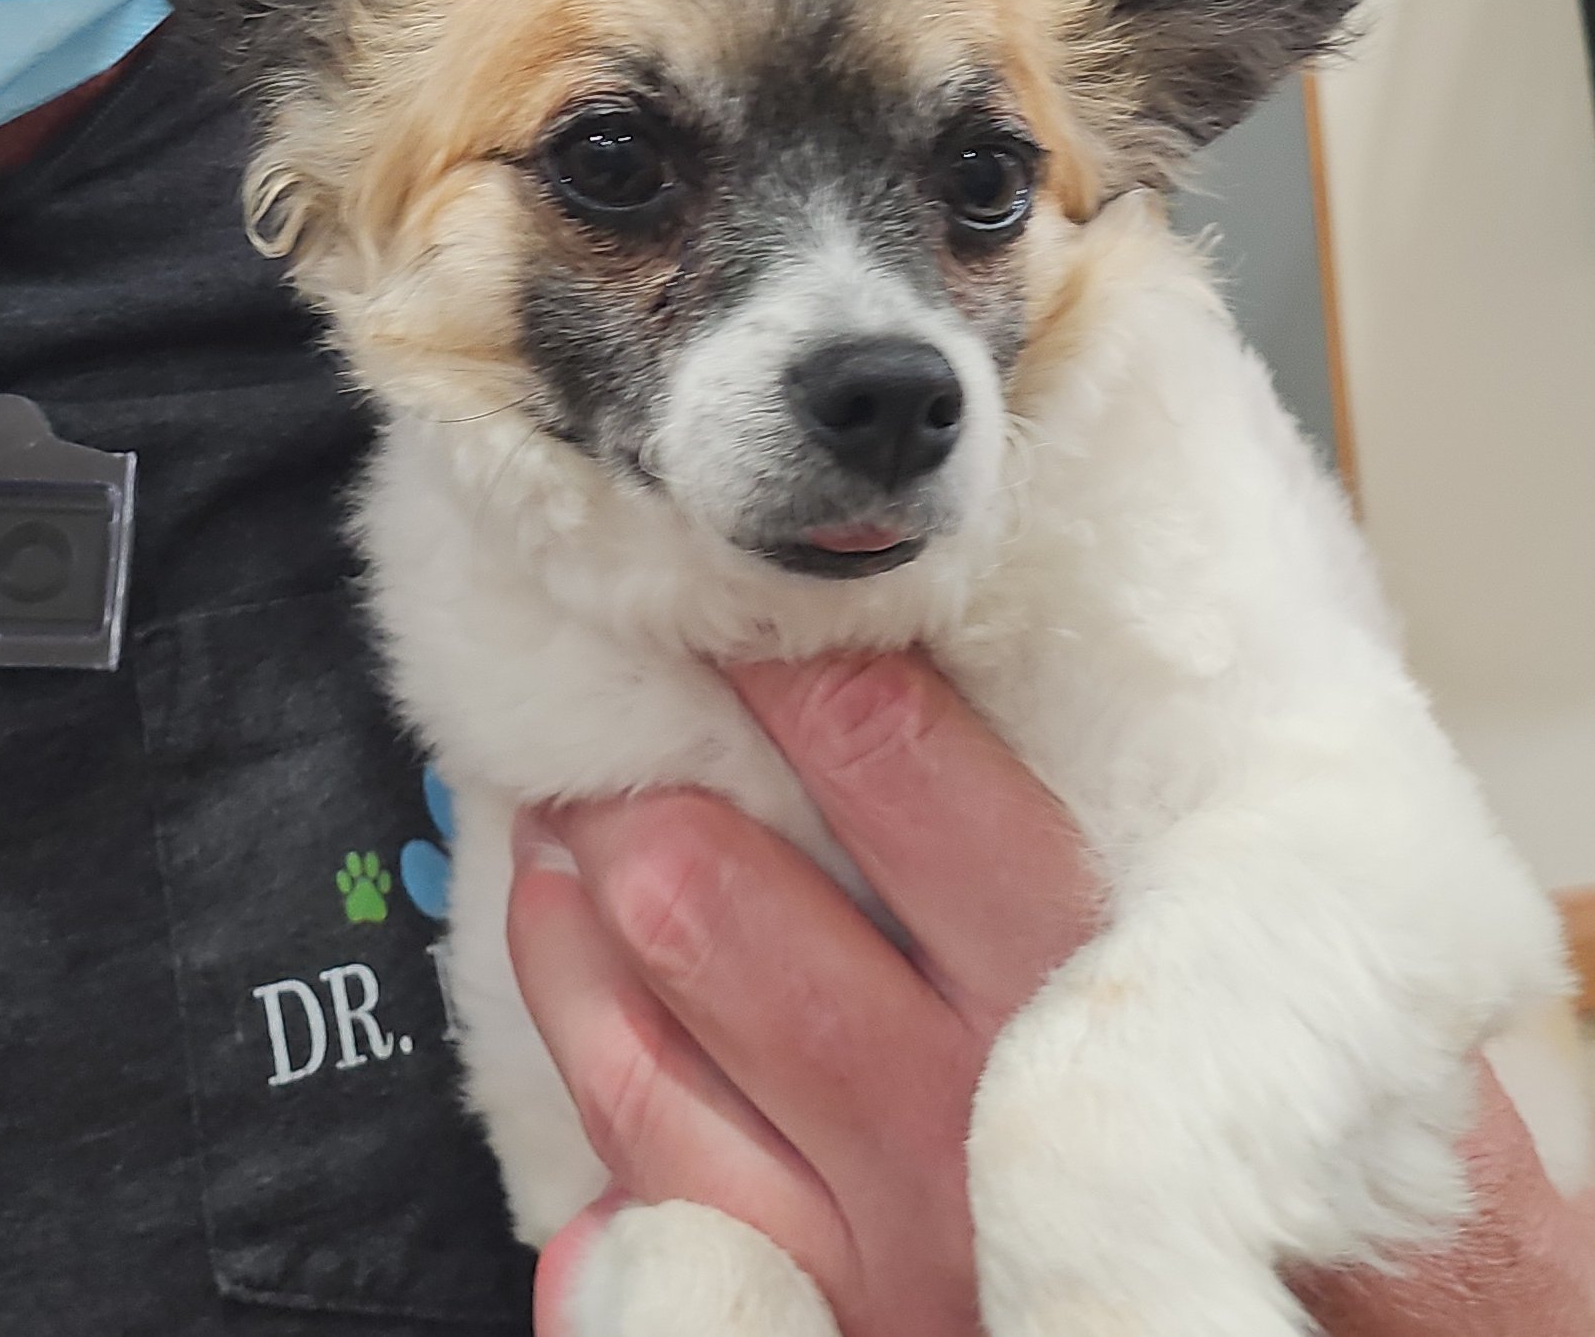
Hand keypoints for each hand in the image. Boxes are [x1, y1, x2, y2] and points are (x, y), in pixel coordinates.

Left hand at [510, 649, 1594, 1336]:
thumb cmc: (1285, 1109)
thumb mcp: (1240, 939)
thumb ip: (1106, 796)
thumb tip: (938, 623)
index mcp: (1081, 979)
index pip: (893, 767)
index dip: (793, 661)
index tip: (744, 582)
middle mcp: (968, 1111)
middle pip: (721, 899)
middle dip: (646, 775)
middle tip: (620, 693)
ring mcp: (880, 1227)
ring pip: (651, 1026)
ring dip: (583, 893)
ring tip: (566, 798)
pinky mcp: (820, 1310)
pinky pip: (640, 1172)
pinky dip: (581, 1043)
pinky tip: (560, 946)